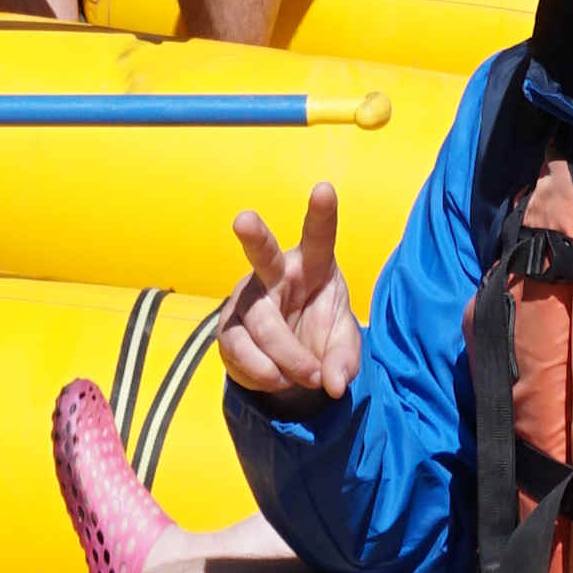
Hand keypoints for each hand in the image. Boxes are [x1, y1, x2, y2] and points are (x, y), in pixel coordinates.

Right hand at [219, 182, 360, 407]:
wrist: (290, 364)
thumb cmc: (320, 332)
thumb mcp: (343, 343)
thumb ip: (344, 359)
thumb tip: (332, 384)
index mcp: (312, 264)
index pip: (319, 237)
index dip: (321, 214)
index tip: (325, 189)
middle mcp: (275, 274)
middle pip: (262, 253)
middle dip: (254, 236)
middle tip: (243, 220)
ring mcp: (247, 300)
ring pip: (263, 324)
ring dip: (289, 357)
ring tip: (310, 377)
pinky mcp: (229, 330)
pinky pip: (243, 351)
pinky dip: (266, 373)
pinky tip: (279, 379)